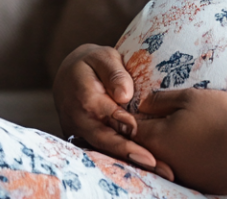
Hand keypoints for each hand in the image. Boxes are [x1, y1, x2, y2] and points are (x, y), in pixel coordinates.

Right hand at [52, 44, 170, 178]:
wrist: (68, 74)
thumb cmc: (92, 63)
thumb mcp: (103, 57)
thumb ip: (114, 72)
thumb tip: (124, 95)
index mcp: (85, 97)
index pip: (105, 113)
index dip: (122, 123)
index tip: (137, 130)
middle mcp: (80, 119)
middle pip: (105, 139)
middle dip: (129, 152)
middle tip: (155, 163)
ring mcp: (80, 133)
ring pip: (105, 149)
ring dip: (130, 160)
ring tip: (158, 169)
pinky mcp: (85, 140)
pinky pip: (104, 151)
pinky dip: (124, 159)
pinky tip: (147, 166)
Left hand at [135, 89, 226, 192]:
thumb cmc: (220, 117)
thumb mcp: (188, 97)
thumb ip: (161, 100)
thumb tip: (143, 104)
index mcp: (156, 137)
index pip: (130, 127)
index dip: (130, 115)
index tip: (139, 107)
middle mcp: (164, 161)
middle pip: (147, 146)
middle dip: (150, 132)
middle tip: (163, 118)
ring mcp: (183, 176)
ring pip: (168, 159)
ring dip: (172, 146)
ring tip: (188, 131)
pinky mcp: (201, 184)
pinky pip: (188, 169)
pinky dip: (190, 158)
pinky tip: (204, 148)